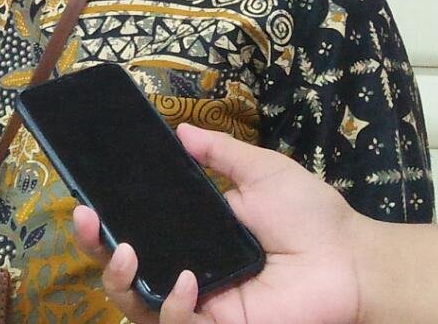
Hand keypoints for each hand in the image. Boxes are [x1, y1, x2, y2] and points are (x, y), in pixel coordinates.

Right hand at [72, 124, 362, 323]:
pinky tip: (185, 282)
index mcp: (192, 237)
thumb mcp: (261, 172)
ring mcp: (202, 306)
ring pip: (137, 308)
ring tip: (126, 251)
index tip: (84, 200)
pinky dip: (172, 310)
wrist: (353, 257)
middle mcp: (188, 272)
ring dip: (120, 281)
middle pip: (122, 275)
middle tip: (86, 219)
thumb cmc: (313, 216)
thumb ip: (221, 152)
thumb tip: (181, 131)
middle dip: (94, 250)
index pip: (134, 236)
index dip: (102, 224)